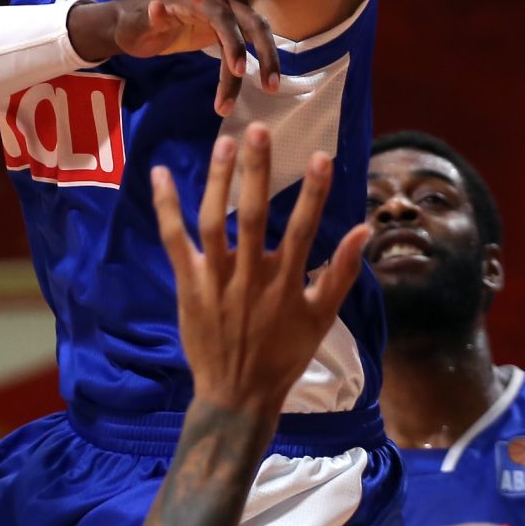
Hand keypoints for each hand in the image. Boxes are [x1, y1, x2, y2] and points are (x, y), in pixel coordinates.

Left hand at [68, 0, 282, 114]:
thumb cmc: (132, 23)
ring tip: (271, 90)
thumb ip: (149, 18)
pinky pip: (244, 46)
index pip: (223, 17)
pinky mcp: (224, 30)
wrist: (133, 23)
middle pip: (252, 23)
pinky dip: (253, 64)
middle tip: (270, 86)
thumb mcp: (135, 24)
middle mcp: (216, 0)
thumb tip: (157, 8)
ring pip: (255, 35)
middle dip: (265, 53)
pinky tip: (260, 84)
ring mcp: (223, 14)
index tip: (238, 71)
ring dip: (266, 60)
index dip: (233, 43)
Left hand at [153, 129, 368, 416]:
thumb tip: (363, 229)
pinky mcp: (188, 285)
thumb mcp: (321, 319)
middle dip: (256, 172)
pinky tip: (160, 175)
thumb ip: (342, 273)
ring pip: (214, 223)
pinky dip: (166, 208)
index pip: (303, 230)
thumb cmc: (284, 355)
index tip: (322, 157)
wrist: (237, 394)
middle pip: (252, 217)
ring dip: (218, 181)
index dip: (313, 193)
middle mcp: (250, 278)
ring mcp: (215, 280)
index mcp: (286, 284)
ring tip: (224, 143)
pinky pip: (174, 242)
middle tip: (258, 130)